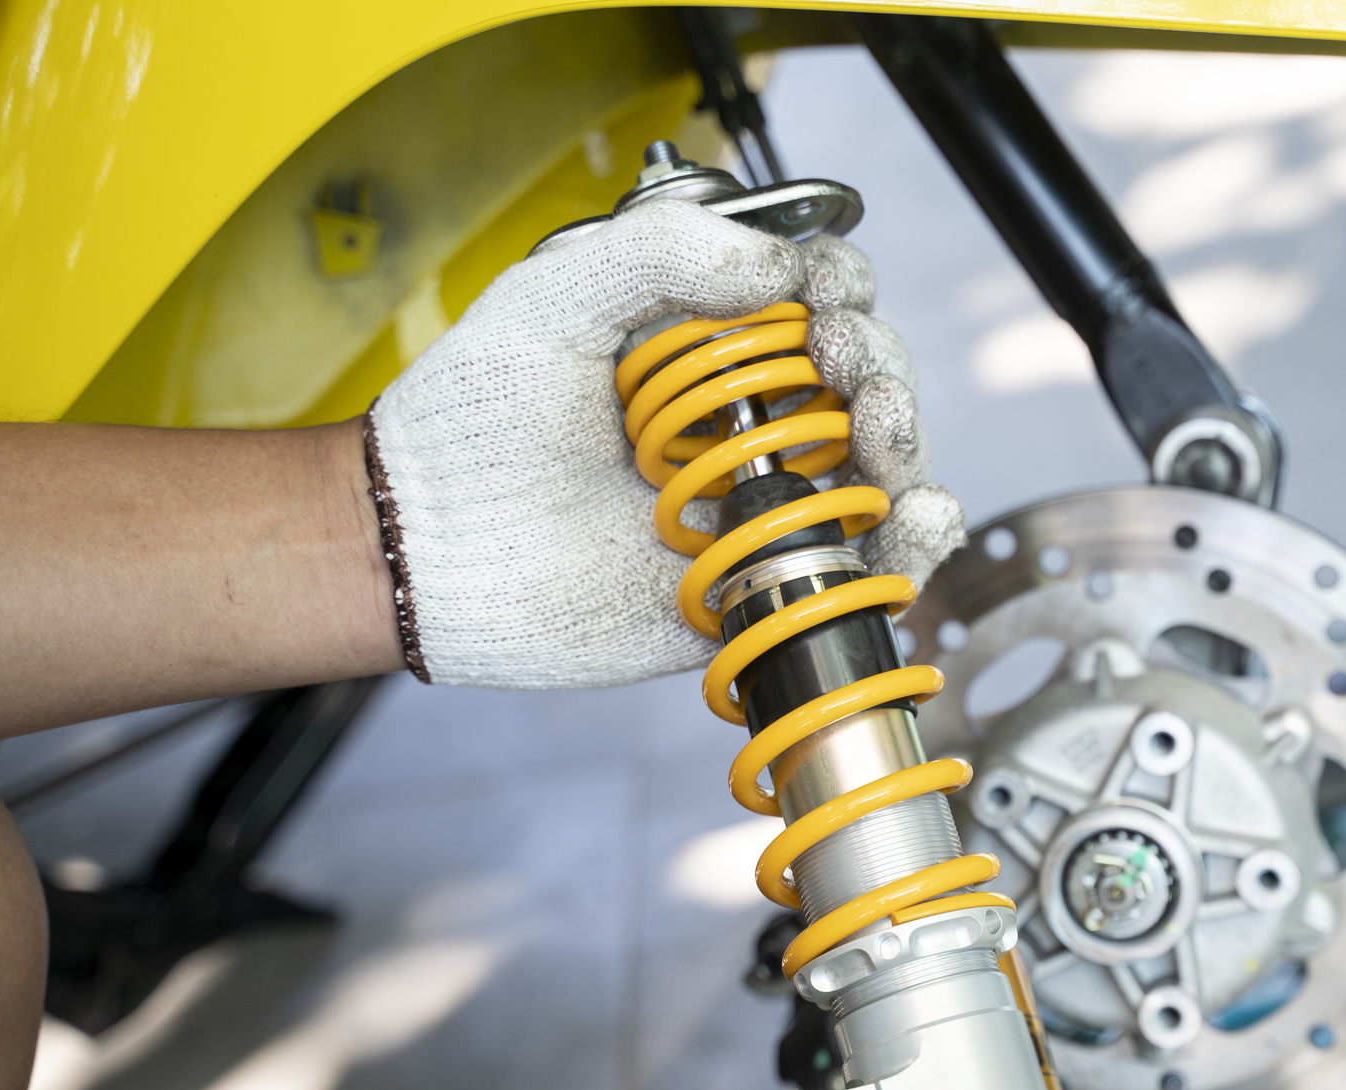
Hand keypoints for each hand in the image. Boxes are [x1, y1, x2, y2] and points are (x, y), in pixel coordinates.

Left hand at [365, 202, 962, 688]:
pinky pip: (865, 561)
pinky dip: (918, 535)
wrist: (427, 543)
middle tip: (838, 363)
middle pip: (866, 379)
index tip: (822, 300)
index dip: (841, 291)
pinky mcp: (762, 582)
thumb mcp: (559, 290)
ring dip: (907, 436)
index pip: (817, 301)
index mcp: (706, 346)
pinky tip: (918, 510)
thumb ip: (664, 251)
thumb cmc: (474, 417)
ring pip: (883, 466)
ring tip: (879, 430)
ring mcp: (758, 503)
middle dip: (879, 362)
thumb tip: (788, 268)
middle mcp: (744, 421)